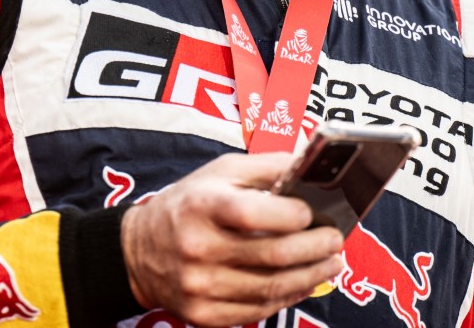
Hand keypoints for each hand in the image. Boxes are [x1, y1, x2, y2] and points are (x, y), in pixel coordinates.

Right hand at [120, 152, 344, 327]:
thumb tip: (312, 162)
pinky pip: (258, 310)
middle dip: (315, 248)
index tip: (314, 212)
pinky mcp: (203, 315)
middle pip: (272, 255)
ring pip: (271, 288)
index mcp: (202, 206)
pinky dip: (289, 296)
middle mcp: (198, 248)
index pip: (255, 214)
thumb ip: (267, 166)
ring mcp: (200, 287)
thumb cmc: (188, 204)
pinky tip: (305, 282)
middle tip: (335, 240)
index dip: (293, 215)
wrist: (138, 251)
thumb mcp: (220, 172)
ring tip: (332, 262)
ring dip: (311, 276)